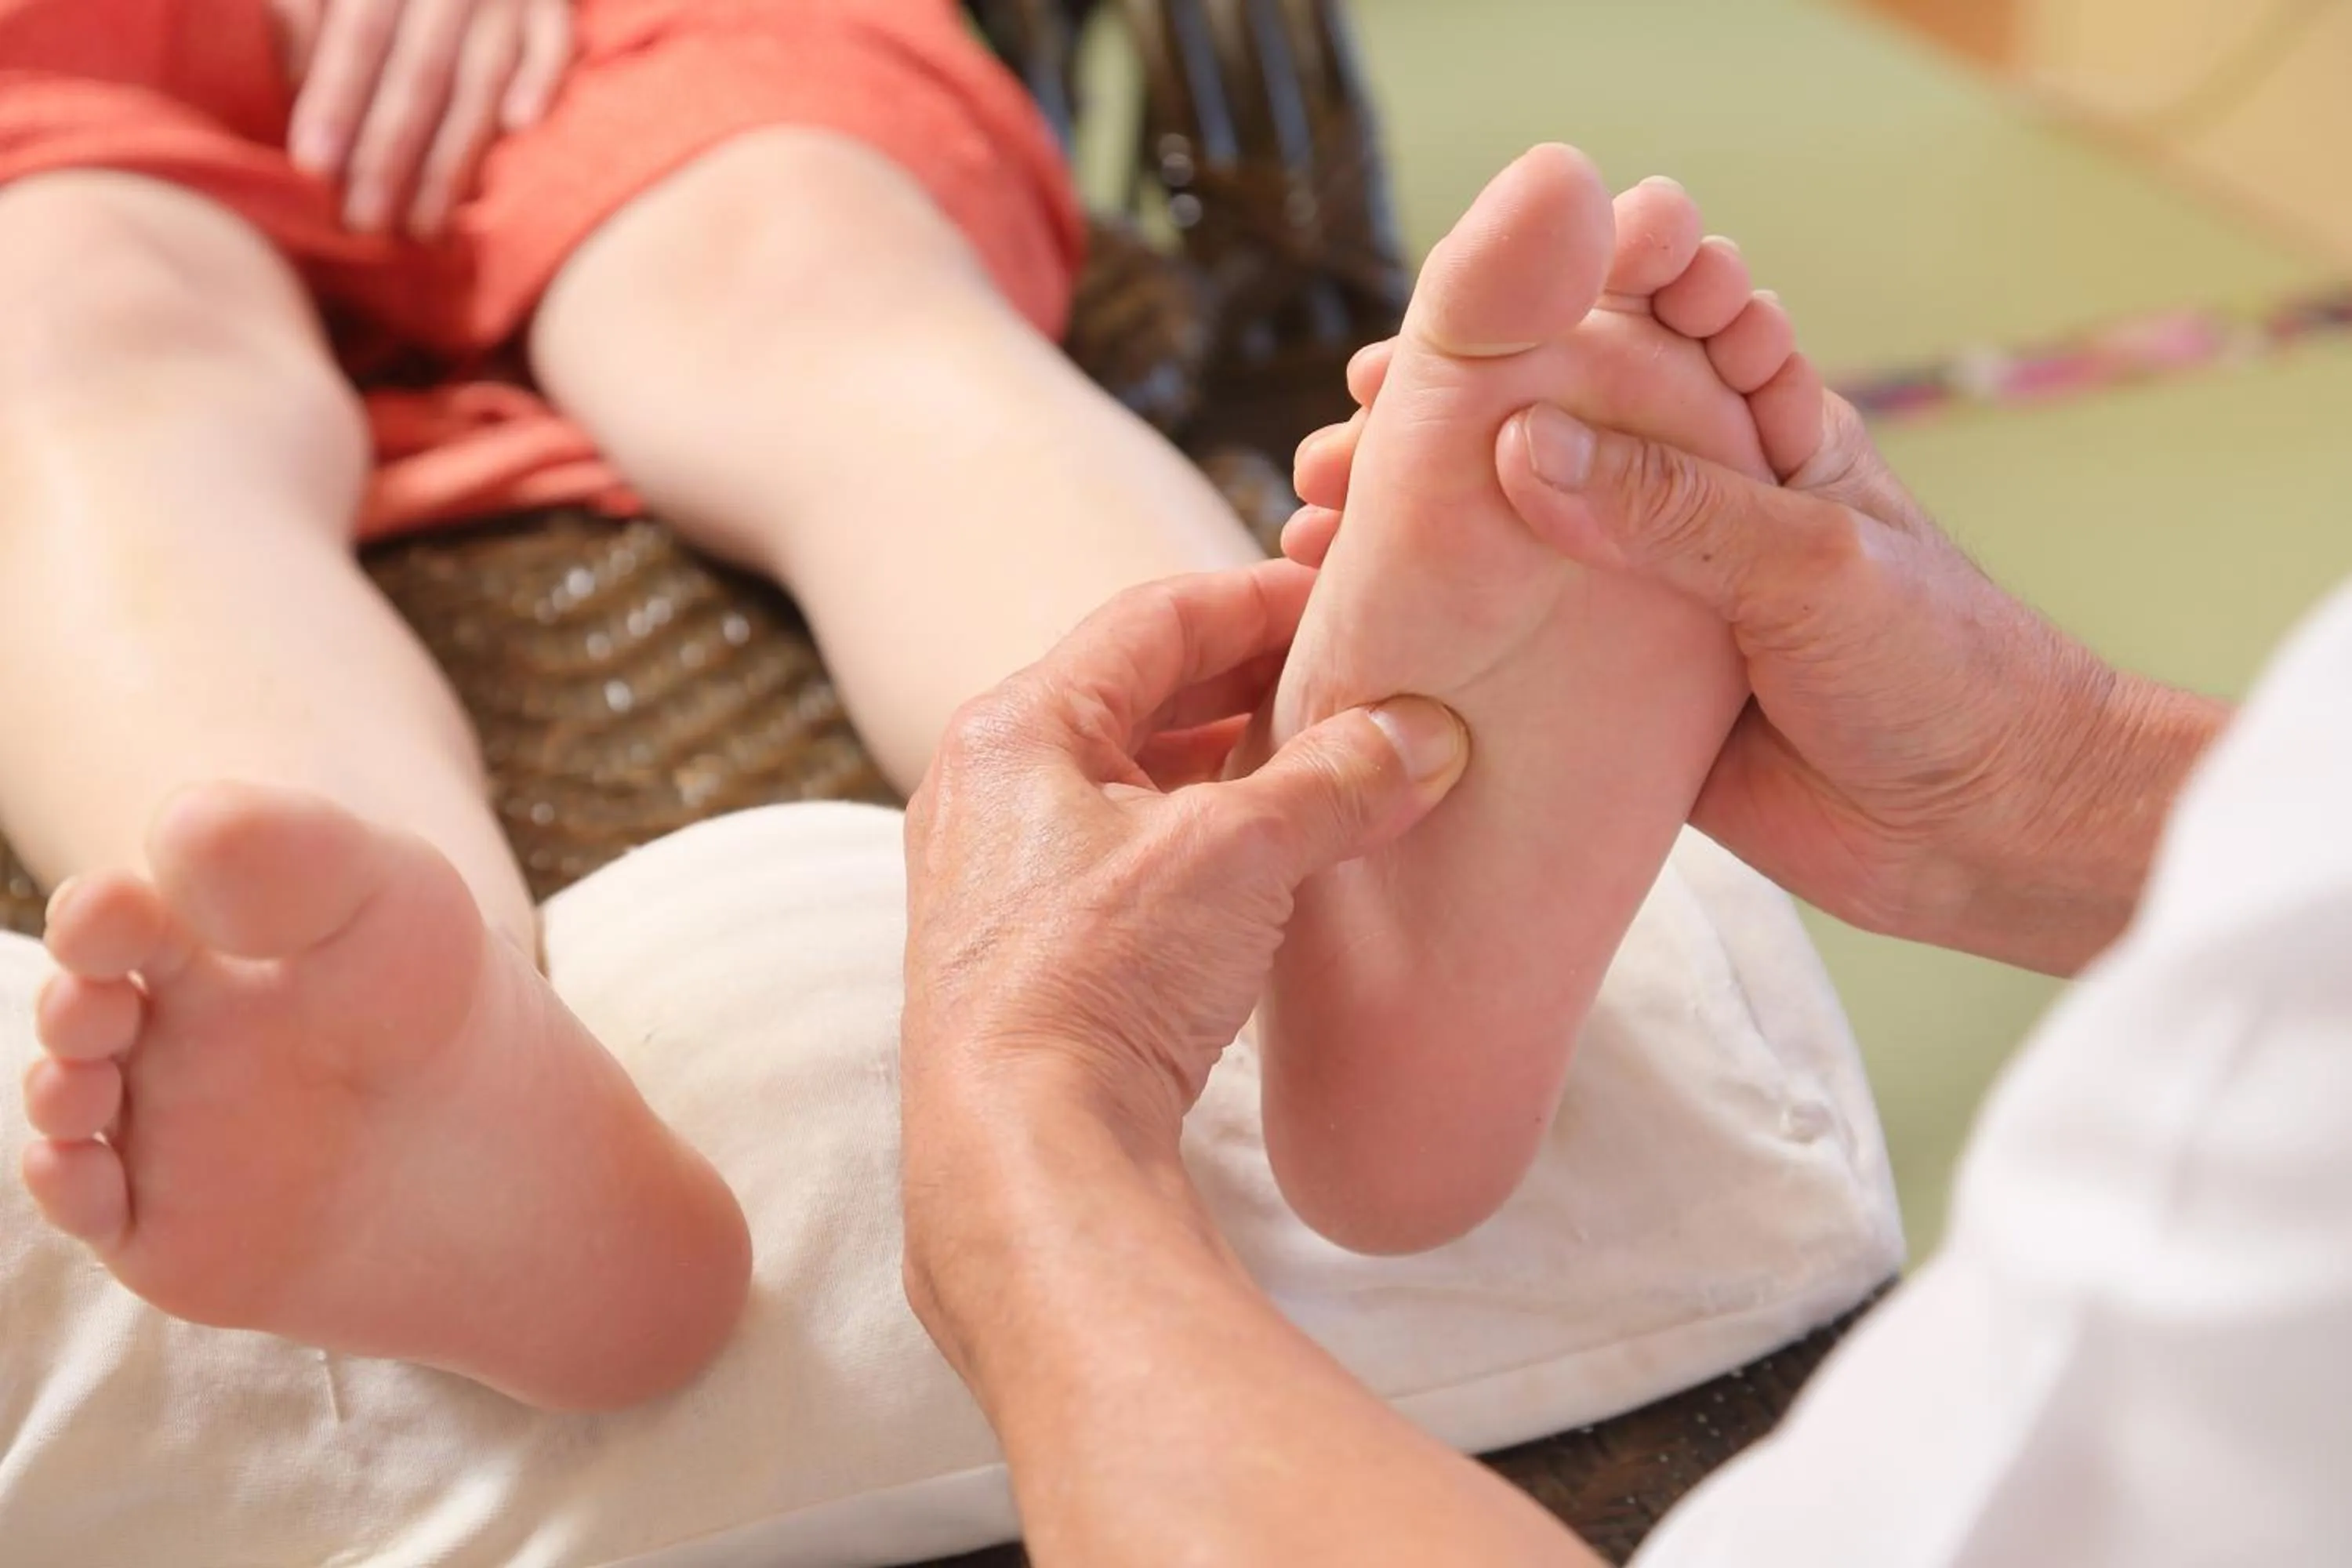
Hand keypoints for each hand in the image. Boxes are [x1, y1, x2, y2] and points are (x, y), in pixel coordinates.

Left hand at [272, 0, 574, 237]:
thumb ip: (305, 20)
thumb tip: (290, 81)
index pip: (361, 35)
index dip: (337, 99)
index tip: (313, 169)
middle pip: (421, 72)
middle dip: (391, 154)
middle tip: (366, 224)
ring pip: (481, 78)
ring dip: (455, 159)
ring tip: (426, 229)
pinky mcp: (551, 3)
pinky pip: (553, 45)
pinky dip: (541, 83)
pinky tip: (519, 128)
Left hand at [900, 560, 1467, 1157]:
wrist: (1023, 1152)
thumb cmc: (1097, 980)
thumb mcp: (1234, 854)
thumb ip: (1335, 781)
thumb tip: (1423, 737)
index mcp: (1016, 728)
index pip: (1155, 619)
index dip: (1259, 600)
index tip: (1344, 598)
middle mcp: (990, 786)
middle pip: (1139, 695)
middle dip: (1251, 684)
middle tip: (1351, 678)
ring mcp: (1001, 874)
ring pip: (1134, 781)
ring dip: (1230, 767)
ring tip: (1328, 764)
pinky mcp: (1027, 951)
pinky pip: (1127, 856)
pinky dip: (1202, 840)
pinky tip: (1272, 863)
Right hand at [1290, 345, 2227, 974]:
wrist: (1990, 833)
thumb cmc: (1944, 674)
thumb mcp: (1810, 565)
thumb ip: (1671, 508)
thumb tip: (1516, 446)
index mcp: (1758, 431)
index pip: (1638, 334)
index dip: (1543, 312)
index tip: (1442, 321)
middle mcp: (1693, 505)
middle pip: (1546, 436)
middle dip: (1443, 424)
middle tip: (1347, 431)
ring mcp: (1651, 602)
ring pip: (1514, 545)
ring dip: (1421, 528)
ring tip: (1316, 524)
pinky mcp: (1625, 695)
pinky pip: (1517, 649)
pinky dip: (1440, 631)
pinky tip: (1359, 625)